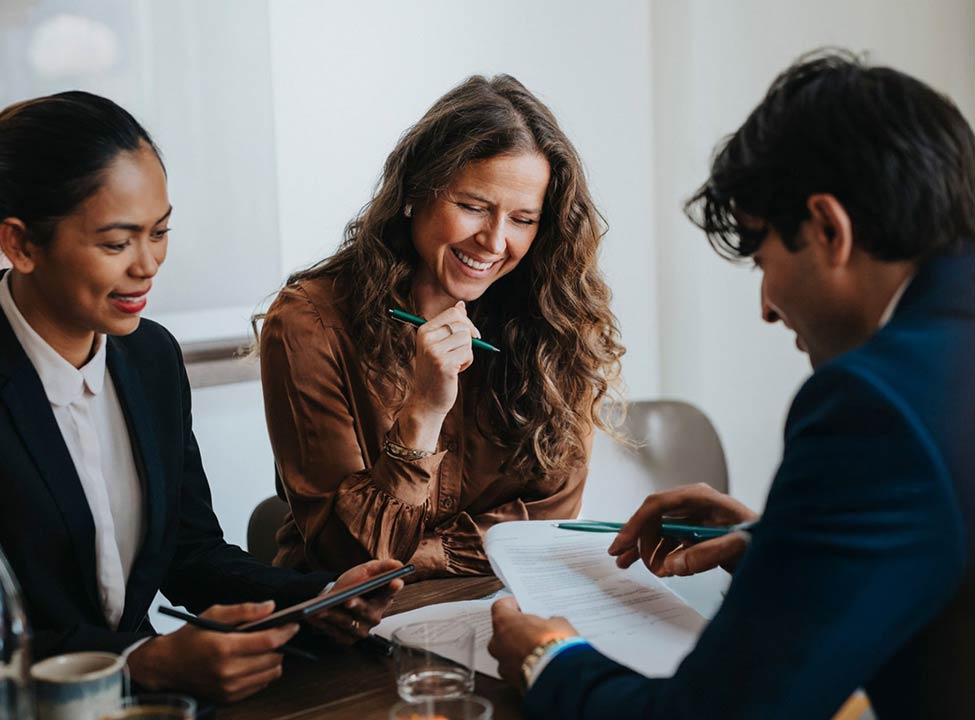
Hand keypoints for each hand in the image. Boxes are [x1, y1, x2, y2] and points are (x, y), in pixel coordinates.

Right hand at [127, 602, 297, 702]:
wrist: (166, 666)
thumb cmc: (190, 636)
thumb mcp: (214, 614)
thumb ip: (244, 610)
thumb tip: (270, 607)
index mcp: (224, 648)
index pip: (268, 641)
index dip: (285, 631)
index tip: (294, 624)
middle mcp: (228, 671)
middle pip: (273, 658)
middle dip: (281, 644)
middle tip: (278, 633)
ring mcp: (229, 687)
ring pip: (271, 674)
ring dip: (274, 659)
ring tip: (265, 647)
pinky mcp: (229, 698)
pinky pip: (260, 685)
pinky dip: (262, 672)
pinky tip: (253, 661)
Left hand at [304, 559, 404, 643]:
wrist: (336, 598)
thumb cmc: (353, 584)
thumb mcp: (366, 570)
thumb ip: (382, 567)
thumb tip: (398, 564)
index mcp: (383, 600)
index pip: (389, 594)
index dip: (392, 589)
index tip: (395, 582)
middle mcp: (374, 617)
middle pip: (366, 612)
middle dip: (356, 605)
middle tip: (347, 600)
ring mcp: (361, 630)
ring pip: (347, 623)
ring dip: (333, 616)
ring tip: (321, 608)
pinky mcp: (346, 639)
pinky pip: (334, 632)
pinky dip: (323, 624)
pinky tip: (313, 616)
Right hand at [398, 302, 480, 448]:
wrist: (427, 400)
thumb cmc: (436, 372)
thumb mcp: (439, 344)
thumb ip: (450, 325)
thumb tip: (461, 304)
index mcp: (424, 330)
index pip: (454, 312)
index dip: (467, 322)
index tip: (471, 336)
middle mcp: (427, 338)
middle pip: (463, 325)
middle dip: (469, 338)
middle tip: (461, 353)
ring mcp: (434, 351)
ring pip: (467, 339)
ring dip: (467, 353)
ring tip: (455, 364)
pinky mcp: (443, 363)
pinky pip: (468, 353)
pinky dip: (467, 363)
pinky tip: (455, 371)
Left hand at [488, 597, 577, 690]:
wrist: (558, 676)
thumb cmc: (554, 644)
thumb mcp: (558, 623)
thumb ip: (549, 621)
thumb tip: (551, 624)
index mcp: (504, 621)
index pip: (500, 607)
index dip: (511, 606)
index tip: (520, 606)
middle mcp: (497, 642)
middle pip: (502, 631)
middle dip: (516, 630)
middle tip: (533, 629)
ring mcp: (502, 663)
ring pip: (507, 652)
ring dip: (518, 650)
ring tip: (538, 649)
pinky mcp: (510, 680)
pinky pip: (514, 668)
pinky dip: (523, 666)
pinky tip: (538, 664)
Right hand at [608, 483, 757, 576]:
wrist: (784, 550)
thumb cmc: (766, 541)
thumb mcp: (738, 547)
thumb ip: (704, 555)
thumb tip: (670, 565)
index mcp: (702, 498)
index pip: (658, 504)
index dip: (636, 523)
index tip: (622, 543)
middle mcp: (695, 505)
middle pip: (654, 517)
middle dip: (637, 539)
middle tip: (622, 559)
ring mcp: (695, 519)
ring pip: (659, 531)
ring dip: (646, 550)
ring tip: (634, 567)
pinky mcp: (698, 533)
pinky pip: (670, 541)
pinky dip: (661, 555)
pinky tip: (659, 568)